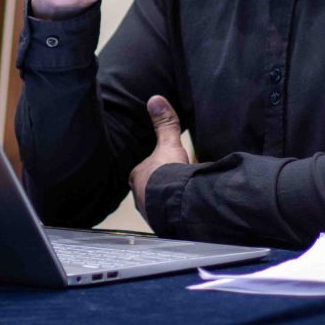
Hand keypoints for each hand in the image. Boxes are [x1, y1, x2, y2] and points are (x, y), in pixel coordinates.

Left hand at [130, 95, 190, 220]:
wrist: (176, 203)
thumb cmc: (168, 173)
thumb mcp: (169, 144)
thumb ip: (165, 124)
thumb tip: (155, 99)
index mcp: (138, 177)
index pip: (144, 171)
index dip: (157, 169)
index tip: (168, 168)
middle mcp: (140, 197)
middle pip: (151, 189)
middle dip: (162, 187)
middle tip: (177, 182)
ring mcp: (150, 213)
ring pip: (159, 204)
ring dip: (169, 201)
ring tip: (183, 197)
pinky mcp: (163, 225)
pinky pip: (169, 217)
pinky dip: (177, 213)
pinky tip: (187, 209)